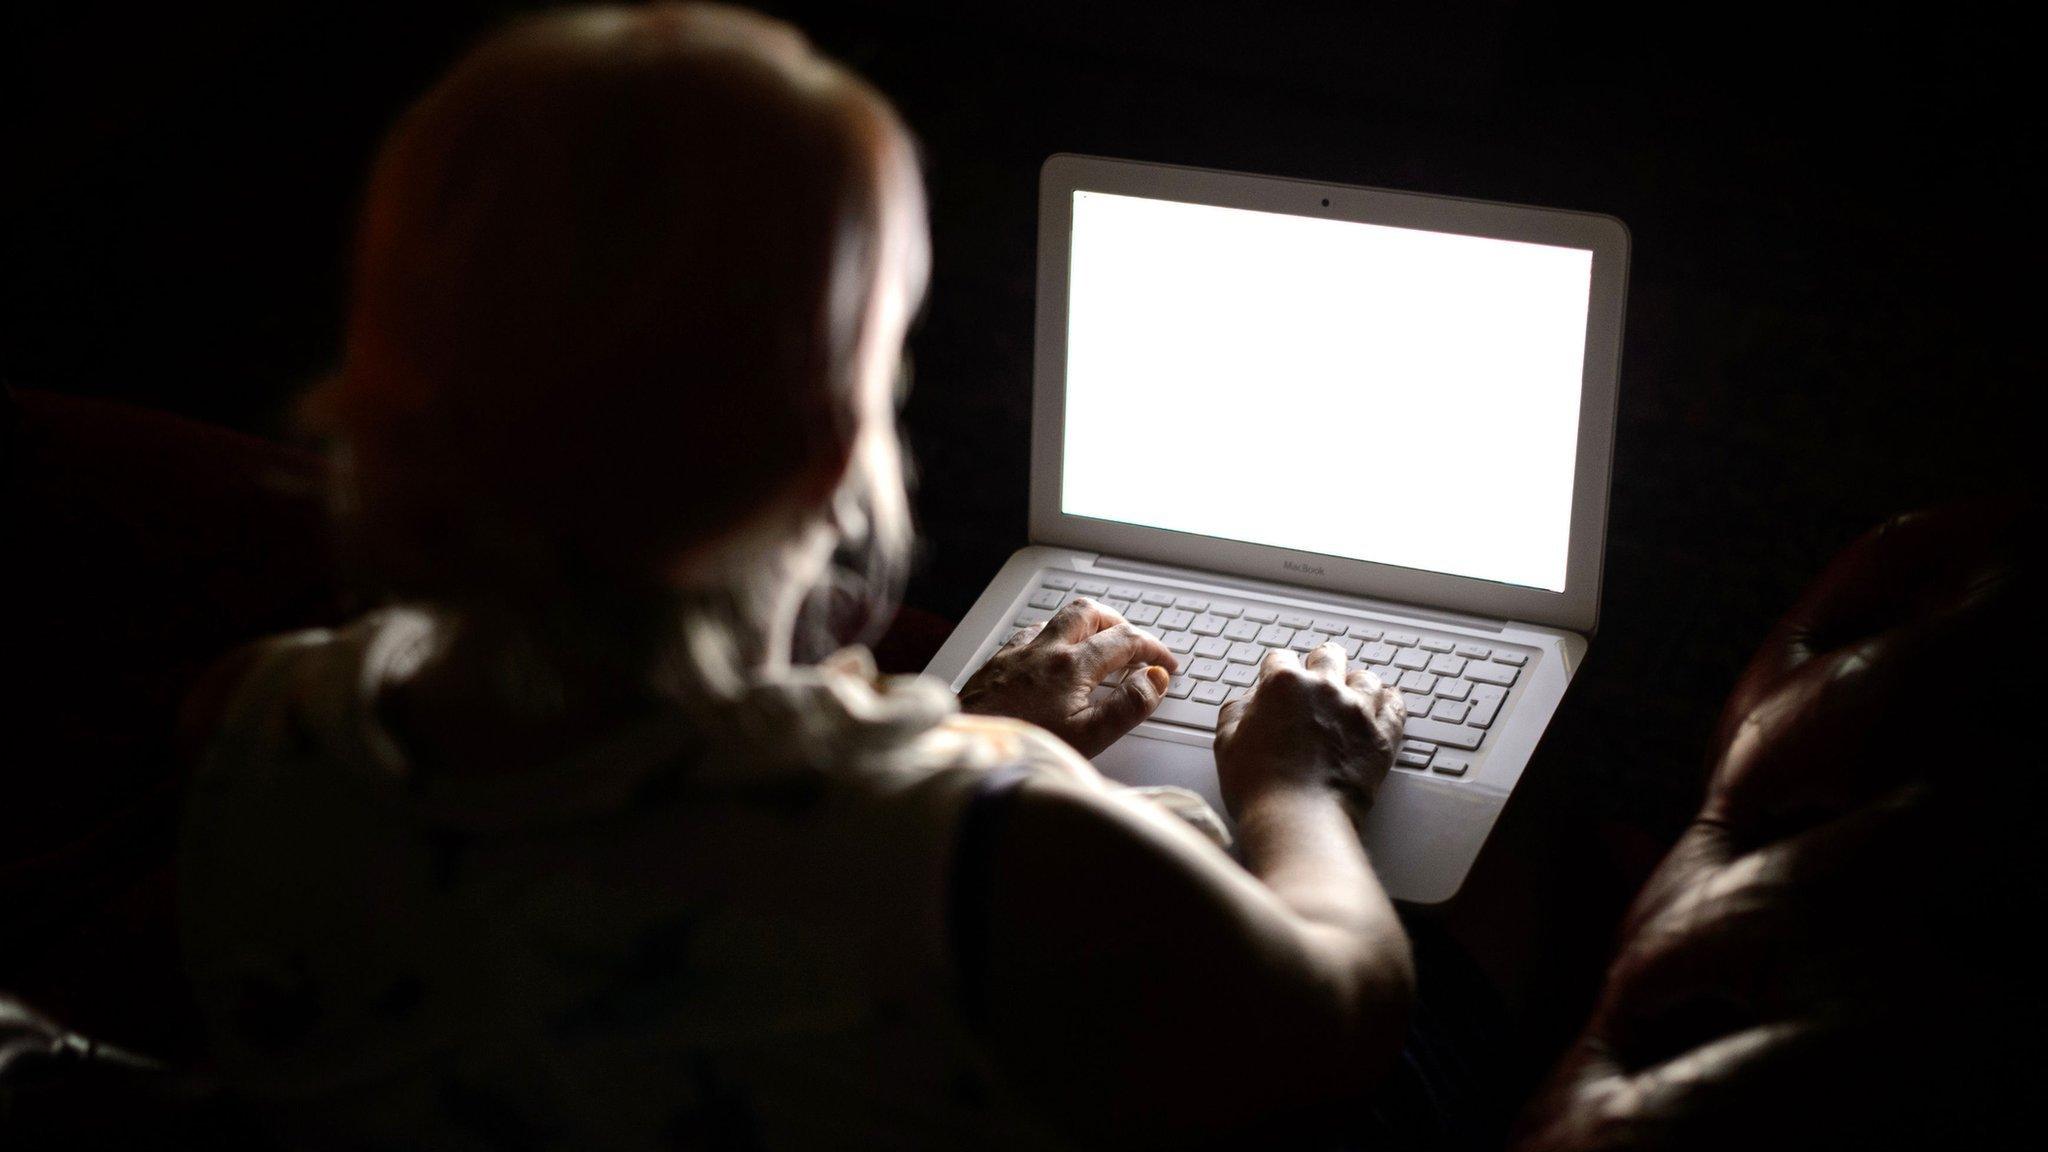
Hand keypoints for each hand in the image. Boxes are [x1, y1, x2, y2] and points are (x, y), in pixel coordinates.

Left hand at [959, 597, 1179, 757]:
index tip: (1166, 664)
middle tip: (1134, 646)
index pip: (1125, 640)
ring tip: (1097, 647)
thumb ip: (1128, 706)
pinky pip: (1029, 635)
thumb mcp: (1089, 737)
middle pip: (1090, 613)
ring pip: (1057, 619)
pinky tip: (1050, 658)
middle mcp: (1044, 650)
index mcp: (1072, 666)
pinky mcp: (995, 664)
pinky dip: (1051, 638)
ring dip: (1084, 627)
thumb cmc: (1024, 746)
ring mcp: (1016, 654)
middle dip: (1118, 623)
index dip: (1153, 649)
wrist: (964, 748)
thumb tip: (1154, 679)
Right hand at [1213, 643, 1404, 817]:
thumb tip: (1246, 703)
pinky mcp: (1382, 736)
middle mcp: (1324, 688)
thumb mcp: (1226, 743)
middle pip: (1329, 655)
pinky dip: (1389, 703)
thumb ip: (1236, 712)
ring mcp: (1358, 710)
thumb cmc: (1260, 788)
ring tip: (1350, 696)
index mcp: (1283, 684)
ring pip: (1366, 677)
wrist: (1299, 821)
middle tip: (1315, 680)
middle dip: (1320, 664)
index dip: (1275, 672)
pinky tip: (1384, 704)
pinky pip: (1395, 707)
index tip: (1276, 682)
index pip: (1280, 658)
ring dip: (1356, 684)